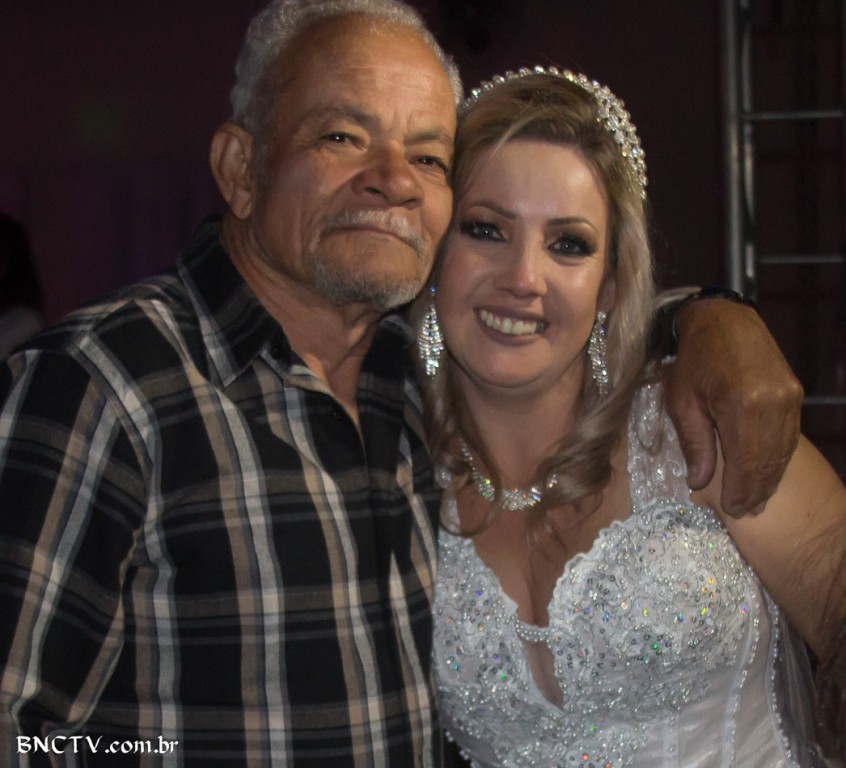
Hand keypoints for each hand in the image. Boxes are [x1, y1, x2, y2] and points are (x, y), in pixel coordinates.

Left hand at [664, 298, 802, 515]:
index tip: (733, 511)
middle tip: (745, 513)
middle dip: (756, 490)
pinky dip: (777, 458)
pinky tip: (766, 473)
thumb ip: (694, 443)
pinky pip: (788, 436)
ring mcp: (789, 398)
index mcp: (742, 405)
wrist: (723, 318)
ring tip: (756, 500)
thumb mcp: (682, 401)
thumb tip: (698, 482)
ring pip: (783, 452)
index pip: (746, 463)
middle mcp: (774, 403)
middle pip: (769, 461)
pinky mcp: (794, 393)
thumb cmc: (694, 359)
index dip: (740, 490)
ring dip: (770, 479)